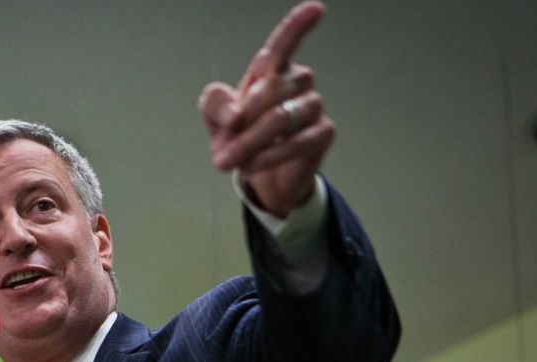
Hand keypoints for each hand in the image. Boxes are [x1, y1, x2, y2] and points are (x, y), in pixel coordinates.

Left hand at [199, 1, 333, 217]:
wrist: (256, 171)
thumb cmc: (238, 135)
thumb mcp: (214, 119)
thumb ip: (215, 106)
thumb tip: (236, 115)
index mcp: (269, 71)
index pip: (284, 44)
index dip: (298, 26)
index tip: (316, 9)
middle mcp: (295, 84)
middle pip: (272, 89)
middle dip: (243, 120)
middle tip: (223, 148)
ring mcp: (312, 107)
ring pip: (284, 116)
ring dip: (253, 141)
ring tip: (235, 160)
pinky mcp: (322, 134)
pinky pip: (300, 141)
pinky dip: (271, 155)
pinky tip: (254, 165)